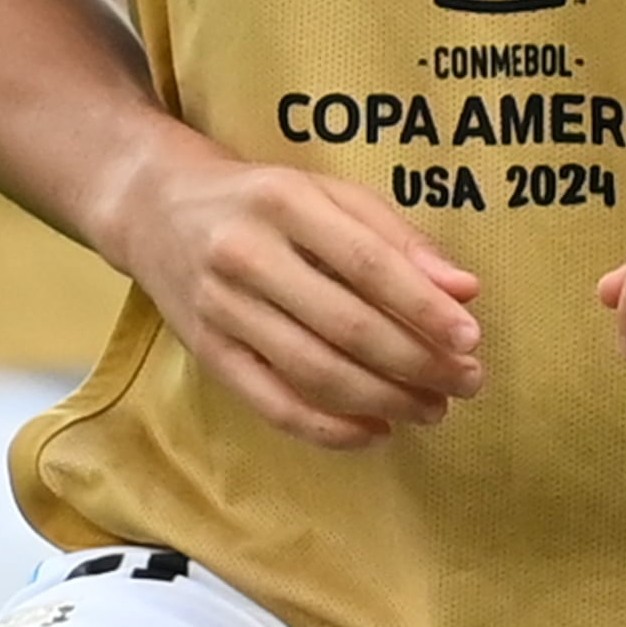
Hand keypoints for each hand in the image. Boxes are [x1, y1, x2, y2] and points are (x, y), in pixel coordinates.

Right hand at [110, 145, 482, 449]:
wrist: (155, 209)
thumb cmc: (262, 201)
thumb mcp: (326, 194)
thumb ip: (396, 238)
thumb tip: (464, 291)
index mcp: (285, 201)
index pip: (367, 263)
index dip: (423, 307)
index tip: (470, 339)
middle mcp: (246, 254)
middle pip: (346, 325)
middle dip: (417, 362)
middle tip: (466, 383)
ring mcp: (221, 308)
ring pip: (315, 371)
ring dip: (384, 400)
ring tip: (432, 408)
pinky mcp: (207, 353)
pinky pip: (274, 404)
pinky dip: (330, 429)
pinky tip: (375, 432)